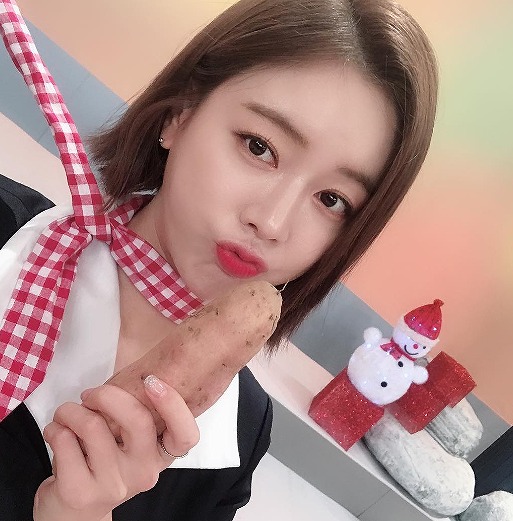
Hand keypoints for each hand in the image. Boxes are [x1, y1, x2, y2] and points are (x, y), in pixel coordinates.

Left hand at [33, 376, 198, 520]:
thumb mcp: (129, 447)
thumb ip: (136, 418)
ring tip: (66, 414)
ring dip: (71, 410)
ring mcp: (113, 485)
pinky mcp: (81, 492)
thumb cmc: (103, 466)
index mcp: (160, 456)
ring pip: (93, 426)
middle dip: (108, 395)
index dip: (174, 405)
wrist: (74, 515)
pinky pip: (65, 441)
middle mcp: (143, 472)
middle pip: (138, 420)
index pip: (186, 436)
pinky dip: (55, 427)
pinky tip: (56, 432)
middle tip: (91, 394)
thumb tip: (130, 378)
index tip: (151, 381)